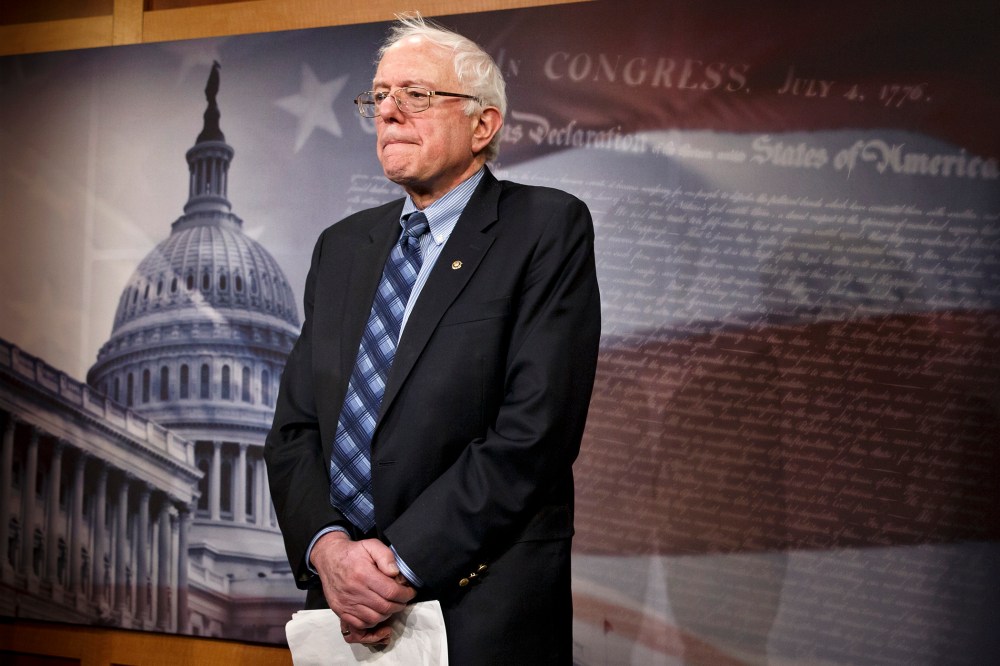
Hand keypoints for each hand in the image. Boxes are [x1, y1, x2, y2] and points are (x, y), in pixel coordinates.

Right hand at [309, 531, 415, 645]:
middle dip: (399, 605)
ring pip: (374, 618)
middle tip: (403, 599)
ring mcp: (346, 603)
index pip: (391, 592)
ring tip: (391, 604)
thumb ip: (386, 556)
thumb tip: (395, 573)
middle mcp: (354, 591)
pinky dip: (372, 621)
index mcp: (363, 574)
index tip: (410, 592)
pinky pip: (360, 624)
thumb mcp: (371, 545)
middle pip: (385, 607)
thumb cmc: (353, 552)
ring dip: (387, 614)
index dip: (405, 594)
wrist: (329, 558)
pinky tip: (377, 612)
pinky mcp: (340, 610)